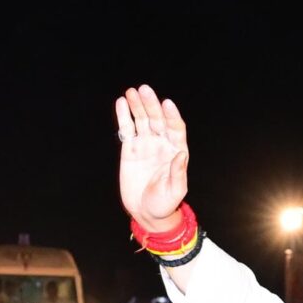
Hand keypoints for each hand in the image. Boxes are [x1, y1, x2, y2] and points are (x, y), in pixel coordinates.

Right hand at [115, 85, 190, 234]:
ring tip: (131, 92)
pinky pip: (127, 130)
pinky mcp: (130, 149)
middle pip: (157, 120)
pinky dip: (124, 116)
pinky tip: (121, 103)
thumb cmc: (165, 203)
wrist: (146, 212)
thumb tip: (181, 154)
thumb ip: (178, 172)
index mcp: (176, 151)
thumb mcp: (175, 191)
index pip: (175, 128)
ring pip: (142, 121)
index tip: (166, 104)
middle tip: (144, 89)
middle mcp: (162, 144)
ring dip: (138, 106)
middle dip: (151, 104)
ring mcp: (145, 145)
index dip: (172, 116)